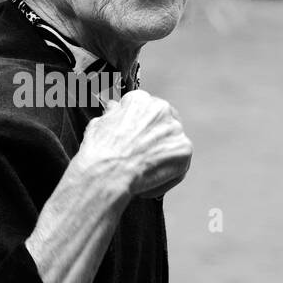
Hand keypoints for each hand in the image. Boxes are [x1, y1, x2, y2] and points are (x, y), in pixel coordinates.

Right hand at [76, 89, 191, 200]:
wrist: (107, 173)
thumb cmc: (100, 152)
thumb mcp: (99, 124)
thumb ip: (112, 114)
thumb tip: (114, 109)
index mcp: (140, 100)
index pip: (145, 109)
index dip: (138, 126)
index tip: (134, 138)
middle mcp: (161, 109)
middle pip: (163, 123)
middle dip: (154, 138)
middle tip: (141, 156)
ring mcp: (175, 130)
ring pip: (172, 143)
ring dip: (161, 156)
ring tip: (143, 171)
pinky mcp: (184, 150)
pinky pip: (179, 164)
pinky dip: (166, 176)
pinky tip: (148, 182)